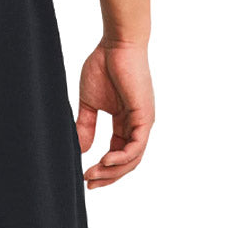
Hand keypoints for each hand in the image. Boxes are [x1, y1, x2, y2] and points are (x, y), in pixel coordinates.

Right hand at [75, 42, 154, 188]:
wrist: (116, 44)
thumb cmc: (103, 66)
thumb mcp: (89, 103)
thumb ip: (86, 126)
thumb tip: (81, 149)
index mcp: (125, 122)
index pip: (118, 154)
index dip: (103, 170)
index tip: (84, 178)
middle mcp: (137, 125)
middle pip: (126, 162)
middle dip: (107, 176)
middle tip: (88, 183)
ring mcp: (143, 121)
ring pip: (132, 159)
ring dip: (112, 171)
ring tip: (92, 174)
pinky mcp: (144, 116)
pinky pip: (136, 147)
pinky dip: (121, 158)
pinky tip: (105, 161)